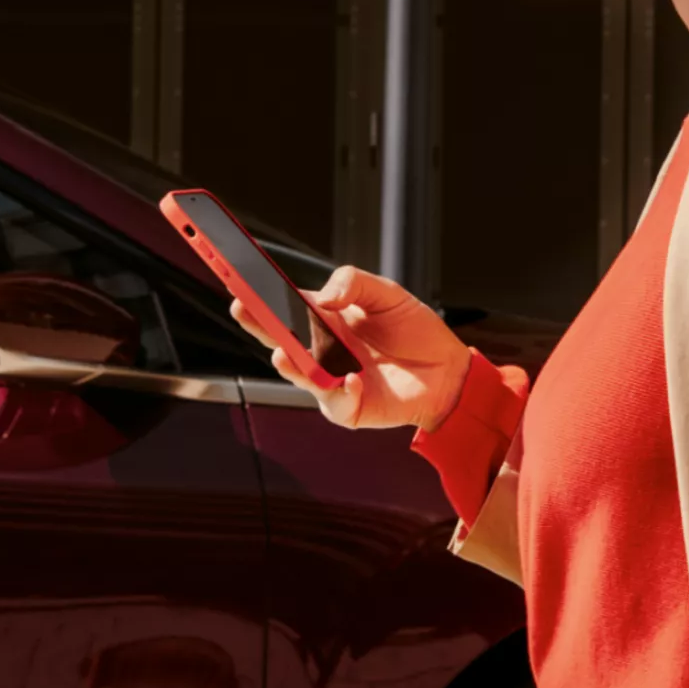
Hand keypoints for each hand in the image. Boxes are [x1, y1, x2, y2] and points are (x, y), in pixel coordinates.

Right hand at [228, 265, 472, 432]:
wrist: (449, 371)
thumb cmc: (415, 331)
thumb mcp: (387, 293)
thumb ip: (354, 283)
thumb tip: (321, 296)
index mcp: (324, 320)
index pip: (284, 305)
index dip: (260, 294)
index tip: (239, 279)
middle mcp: (320, 350)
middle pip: (278, 338)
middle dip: (257, 323)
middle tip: (243, 307)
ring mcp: (330, 380)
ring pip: (298, 375)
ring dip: (287, 364)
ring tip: (280, 351)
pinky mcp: (349, 408)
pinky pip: (336, 404)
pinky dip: (341, 393)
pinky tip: (352, 380)